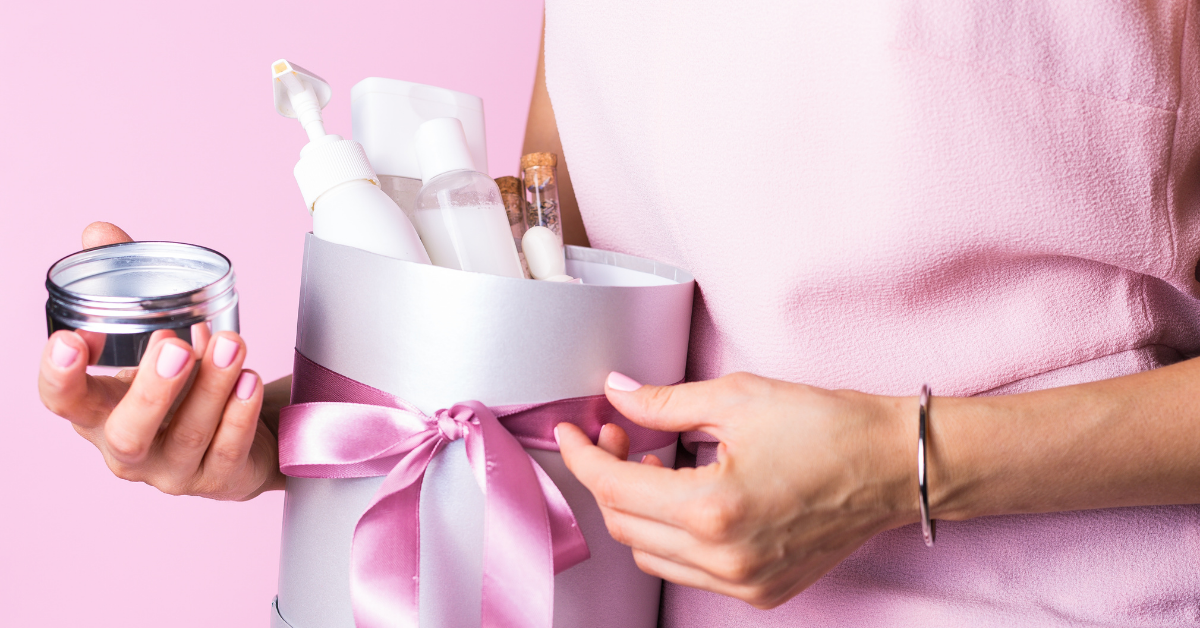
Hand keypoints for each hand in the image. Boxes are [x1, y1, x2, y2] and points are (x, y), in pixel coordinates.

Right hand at [37, 222, 285, 499]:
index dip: (61, 376)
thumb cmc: (180, 383)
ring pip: (189, 436)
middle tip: (174, 345)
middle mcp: (127, 448)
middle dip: (151, 389)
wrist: (235, 437)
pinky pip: (229, 450)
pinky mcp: (217, 478)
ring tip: (230, 345)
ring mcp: (173, 471)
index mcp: (97, 411)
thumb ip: (125, 283)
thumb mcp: (147, 335)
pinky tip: (251, 381)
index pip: (63, 401)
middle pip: (128, 432)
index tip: (72, 340)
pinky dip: (241, 414)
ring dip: (211, 388)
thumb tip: (101, 232)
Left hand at [556, 372, 919, 607]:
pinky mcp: (761, 591)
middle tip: (615, 433)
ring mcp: (743, 582)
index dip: (584, 455)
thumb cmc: (828, 427)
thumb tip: (616, 392)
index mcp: (713, 509)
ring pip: (650, 555)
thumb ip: (663, 401)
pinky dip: (670, 536)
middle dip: (605, 476)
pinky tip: (684, 497)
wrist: (893, 466)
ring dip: (635, 510)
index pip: (615, 487)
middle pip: (624, 525)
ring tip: (651, 463)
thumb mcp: (737, 398)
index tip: (572, 431)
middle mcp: (724, 558)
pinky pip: (688, 571)